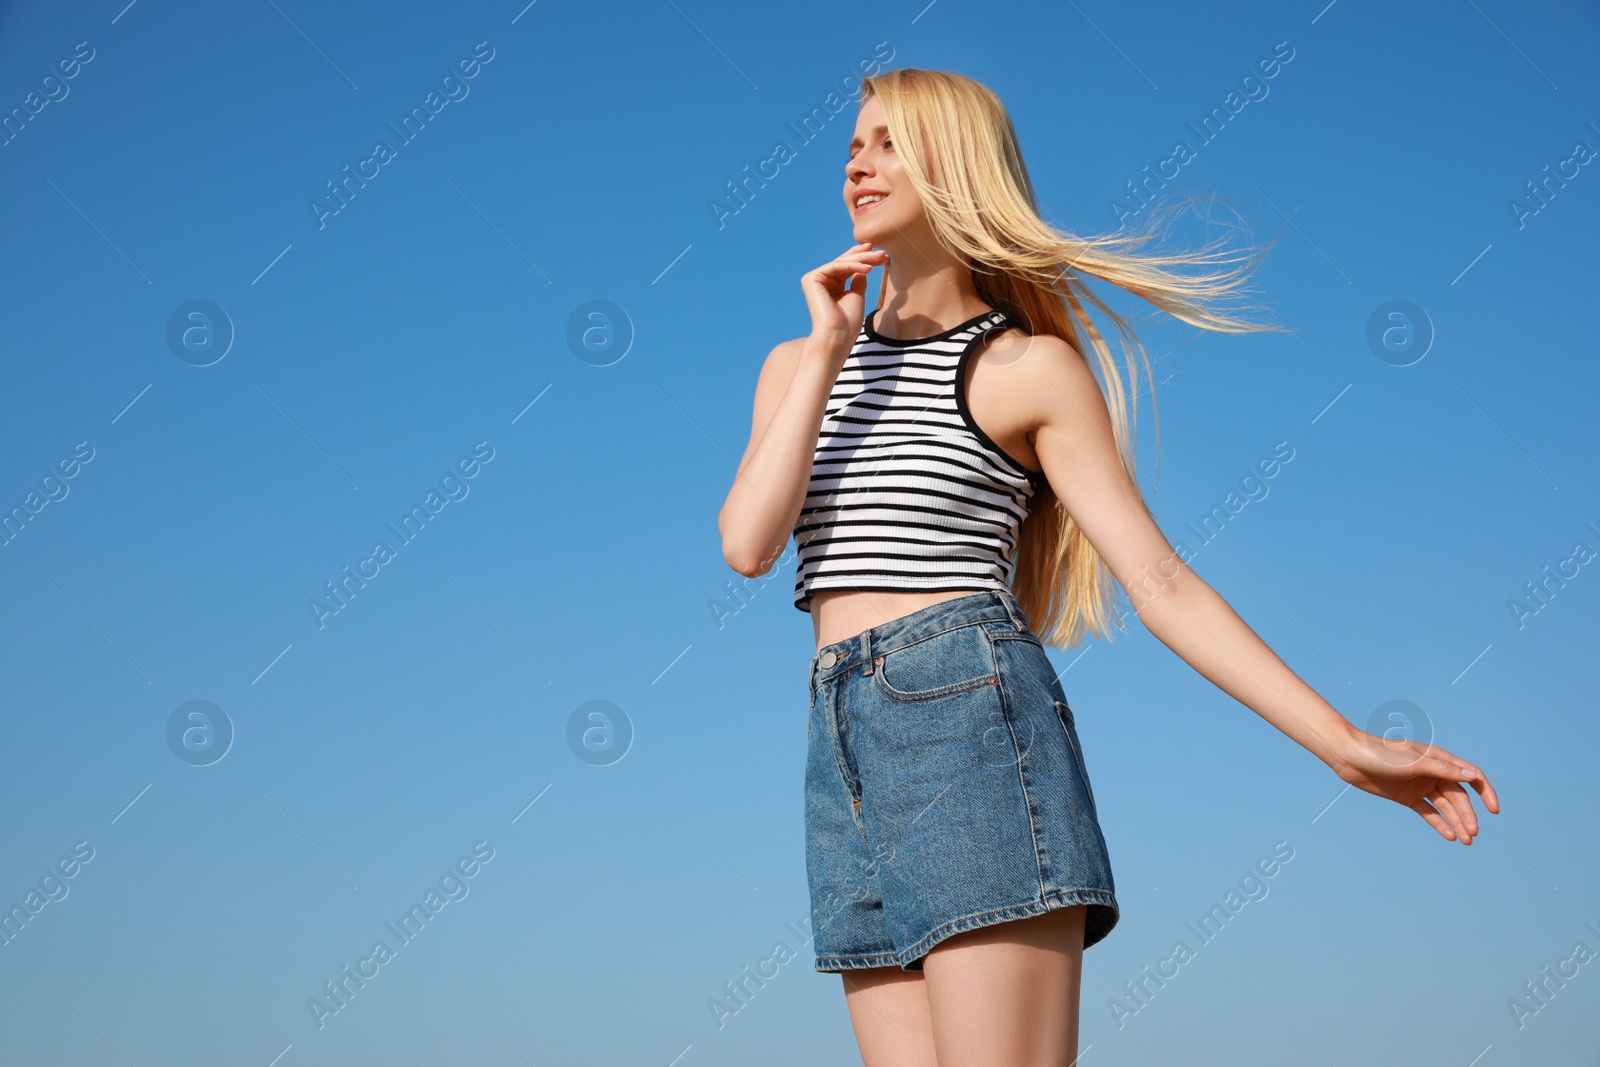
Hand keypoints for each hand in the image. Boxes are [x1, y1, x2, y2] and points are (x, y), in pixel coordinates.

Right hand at [800, 241, 887, 348]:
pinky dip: (853, 266)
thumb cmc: (847, 323)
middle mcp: (821, 282)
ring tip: (880, 258)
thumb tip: (863, 266)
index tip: (882, 255)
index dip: (863, 259)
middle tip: (883, 253)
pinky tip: (868, 268)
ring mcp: (814, 280)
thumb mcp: (857, 296)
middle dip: (865, 256)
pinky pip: (836, 267)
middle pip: (845, 263)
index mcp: (830, 287)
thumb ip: (858, 280)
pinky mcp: (811, 279)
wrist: (837, 337)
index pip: (847, 268)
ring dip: (862, 259)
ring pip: (842, 263)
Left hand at [1327, 728, 1500, 844]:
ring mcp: (1420, 785)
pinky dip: (1439, 823)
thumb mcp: (1414, 762)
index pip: (1471, 776)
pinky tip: (1449, 836)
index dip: (1486, 792)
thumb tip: (1473, 777)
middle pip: (1459, 796)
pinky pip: (1428, 812)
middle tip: (1473, 834)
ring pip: (1445, 806)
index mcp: (1439, 759)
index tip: (1494, 810)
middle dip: (1468, 815)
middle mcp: (1433, 772)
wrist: (1350, 757)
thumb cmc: (1382, 754)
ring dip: (1456, 822)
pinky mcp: (1407, 796)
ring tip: (1466, 841)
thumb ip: (1443, 770)